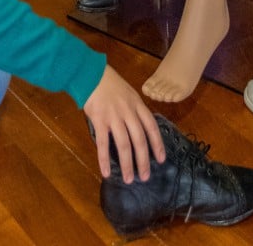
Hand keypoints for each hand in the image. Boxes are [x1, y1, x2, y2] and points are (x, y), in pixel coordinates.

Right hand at [83, 64, 164, 181]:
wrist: (91, 73)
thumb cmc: (110, 83)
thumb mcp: (128, 93)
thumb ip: (134, 109)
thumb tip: (140, 129)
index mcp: (137, 104)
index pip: (151, 127)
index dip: (157, 144)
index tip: (161, 159)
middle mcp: (128, 112)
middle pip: (139, 139)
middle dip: (143, 160)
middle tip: (145, 176)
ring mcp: (114, 116)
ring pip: (124, 144)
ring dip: (127, 164)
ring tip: (129, 179)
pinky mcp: (99, 120)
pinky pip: (103, 143)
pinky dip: (104, 159)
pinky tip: (107, 172)